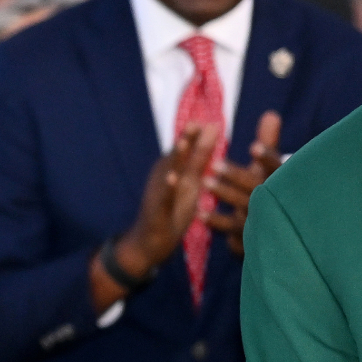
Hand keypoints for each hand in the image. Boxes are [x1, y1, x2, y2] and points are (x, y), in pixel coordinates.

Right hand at [122, 118, 222, 269]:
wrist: (149, 242)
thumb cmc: (173, 209)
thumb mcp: (190, 181)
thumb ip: (200, 157)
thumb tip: (212, 129)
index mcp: (176, 169)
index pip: (188, 149)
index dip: (197, 134)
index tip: (211, 120)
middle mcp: (165, 178)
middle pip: (177, 156)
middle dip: (186, 139)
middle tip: (196, 122)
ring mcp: (159, 193)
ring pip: (168, 172)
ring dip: (175, 158)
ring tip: (183, 143)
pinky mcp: (156, 210)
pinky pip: (162, 197)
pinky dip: (166, 187)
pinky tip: (171, 178)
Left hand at [202, 110, 281, 254]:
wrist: (280, 232)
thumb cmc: (271, 191)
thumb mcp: (270, 168)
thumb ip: (269, 142)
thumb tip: (270, 113)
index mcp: (283, 180)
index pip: (278, 167)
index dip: (267, 158)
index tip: (253, 147)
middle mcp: (276, 200)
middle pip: (258, 187)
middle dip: (237, 175)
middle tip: (214, 164)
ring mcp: (264, 219)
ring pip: (245, 207)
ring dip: (225, 195)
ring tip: (204, 183)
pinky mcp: (251, 236)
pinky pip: (233, 230)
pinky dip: (217, 222)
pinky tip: (199, 213)